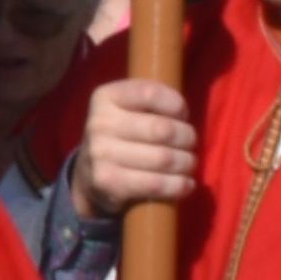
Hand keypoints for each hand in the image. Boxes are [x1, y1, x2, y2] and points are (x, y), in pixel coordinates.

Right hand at [77, 77, 197, 212]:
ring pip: (163, 158)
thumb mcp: (129, 107)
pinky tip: (185, 184)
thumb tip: (183, 114)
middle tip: (190, 144)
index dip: (176, 105)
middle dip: (187, 138)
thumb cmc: (122, 135)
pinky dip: (178, 185)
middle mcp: (99, 123)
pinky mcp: (107, 182)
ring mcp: (100, 154)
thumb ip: (153, 100)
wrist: (90, 175)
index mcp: (106, 97)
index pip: (150, 94)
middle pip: (162, 129)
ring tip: (189, 164)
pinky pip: (155, 184)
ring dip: (186, 163)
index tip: (182, 116)